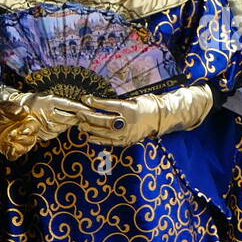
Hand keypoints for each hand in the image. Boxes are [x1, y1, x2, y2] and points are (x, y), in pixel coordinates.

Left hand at [0, 99, 39, 159]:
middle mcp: (26, 134)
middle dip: (22, 138)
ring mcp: (18, 143)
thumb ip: (13, 107)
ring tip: (8, 139)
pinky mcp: (10, 150)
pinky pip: (14, 156)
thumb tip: (21, 110)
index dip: (30, 129)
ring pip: (25, 149)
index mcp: (27, 122)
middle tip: (11, 134)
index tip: (23, 130)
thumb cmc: (0, 114)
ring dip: (18, 146)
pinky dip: (12, 154)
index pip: (34, 127)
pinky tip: (7, 148)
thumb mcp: (3, 107)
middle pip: (31, 140)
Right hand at [21, 92, 95, 141]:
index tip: (92, 109)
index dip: (81, 108)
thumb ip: (64, 102)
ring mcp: (45, 125)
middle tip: (84, 115)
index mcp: (50, 101)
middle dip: (78, 117)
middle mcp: (47, 113)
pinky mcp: (44, 134)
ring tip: (64, 117)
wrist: (20, 109)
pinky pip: (58, 133)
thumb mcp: (50, 96)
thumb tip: (84, 107)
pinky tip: (56, 123)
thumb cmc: (39, 101)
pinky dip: (60, 128)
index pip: (69, 105)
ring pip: (65, 126)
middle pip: (70, 118)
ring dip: (69, 123)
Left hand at [80, 84, 213, 145]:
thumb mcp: (133, 99)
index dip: (95, 102)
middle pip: (103, 120)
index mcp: (129, 109)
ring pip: (104, 132)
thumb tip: (100, 103)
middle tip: (79, 113)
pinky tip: (89, 137)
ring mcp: (127, 133)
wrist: (163, 117)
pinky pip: (110, 142)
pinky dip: (99, 140)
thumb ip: (118, 103)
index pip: (108, 105)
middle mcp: (127, 122)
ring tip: (81, 125)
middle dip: (89, 117)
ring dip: (91, 129)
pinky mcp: (127, 141)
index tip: (85, 98)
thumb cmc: (147, 104)